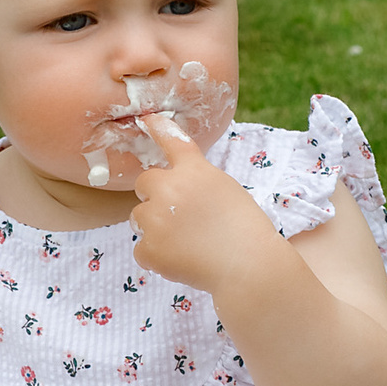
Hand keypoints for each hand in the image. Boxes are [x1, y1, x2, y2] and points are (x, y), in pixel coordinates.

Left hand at [127, 114, 275, 293]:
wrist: (248, 266)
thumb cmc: (245, 230)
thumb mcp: (226, 189)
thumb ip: (197, 181)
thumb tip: (172, 185)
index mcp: (194, 170)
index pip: (172, 141)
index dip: (158, 128)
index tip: (146, 119)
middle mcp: (169, 188)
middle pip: (144, 183)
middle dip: (155, 197)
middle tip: (179, 216)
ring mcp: (155, 219)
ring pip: (138, 218)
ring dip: (154, 227)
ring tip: (185, 242)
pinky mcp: (148, 248)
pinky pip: (142, 249)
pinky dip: (156, 257)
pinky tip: (182, 260)